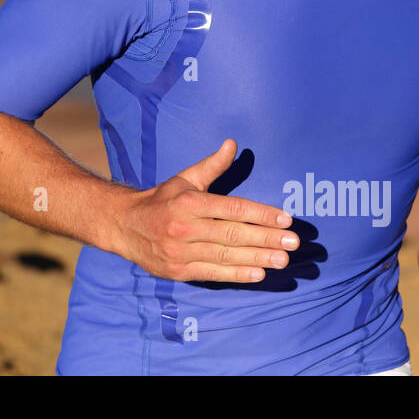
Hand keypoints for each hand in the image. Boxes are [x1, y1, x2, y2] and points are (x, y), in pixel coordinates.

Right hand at [113, 138, 297, 282]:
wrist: (124, 226)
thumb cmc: (162, 200)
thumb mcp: (185, 179)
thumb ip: (212, 165)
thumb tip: (232, 143)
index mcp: (188, 202)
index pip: (232, 208)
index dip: (261, 214)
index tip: (285, 219)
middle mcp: (184, 227)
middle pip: (232, 234)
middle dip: (266, 238)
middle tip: (293, 243)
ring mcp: (180, 252)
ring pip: (225, 255)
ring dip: (258, 258)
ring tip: (283, 260)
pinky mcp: (178, 271)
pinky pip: (213, 273)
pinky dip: (237, 274)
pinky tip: (259, 274)